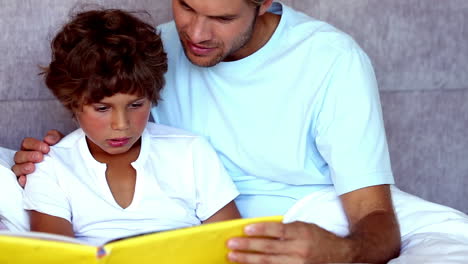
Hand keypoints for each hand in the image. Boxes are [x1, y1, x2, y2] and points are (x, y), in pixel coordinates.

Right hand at [12, 130, 63, 186]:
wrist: (70, 171)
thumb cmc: (63, 155)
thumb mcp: (62, 144)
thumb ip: (55, 137)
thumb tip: (47, 139)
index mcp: (31, 149)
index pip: (26, 143)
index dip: (34, 144)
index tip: (47, 148)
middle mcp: (25, 160)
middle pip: (18, 155)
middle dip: (28, 155)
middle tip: (40, 157)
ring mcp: (24, 171)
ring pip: (16, 168)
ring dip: (23, 167)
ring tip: (32, 167)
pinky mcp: (28, 183)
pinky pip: (20, 182)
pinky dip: (21, 180)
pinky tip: (25, 179)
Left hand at [227, 221, 351, 263]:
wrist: (341, 256)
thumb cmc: (319, 239)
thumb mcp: (305, 227)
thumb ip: (286, 229)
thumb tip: (260, 229)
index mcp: (301, 233)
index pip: (277, 231)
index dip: (260, 229)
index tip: (245, 229)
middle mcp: (300, 250)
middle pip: (269, 248)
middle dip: (247, 246)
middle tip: (231, 244)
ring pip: (268, 263)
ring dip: (248, 260)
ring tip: (233, 256)